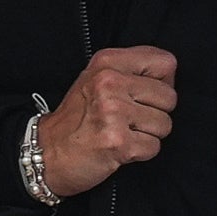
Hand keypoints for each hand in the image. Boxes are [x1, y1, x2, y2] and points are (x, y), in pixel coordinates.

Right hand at [39, 44, 182, 197]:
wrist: (46, 153)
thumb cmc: (76, 118)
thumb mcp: (96, 78)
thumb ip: (130, 70)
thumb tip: (170, 78)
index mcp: (107, 62)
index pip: (165, 63)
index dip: (162, 82)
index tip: (144, 94)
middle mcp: (110, 83)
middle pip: (169, 97)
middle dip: (155, 112)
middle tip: (129, 119)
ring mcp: (114, 112)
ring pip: (165, 124)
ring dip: (148, 134)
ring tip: (123, 133)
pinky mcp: (118, 142)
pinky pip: (154, 146)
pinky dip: (141, 152)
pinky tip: (120, 148)